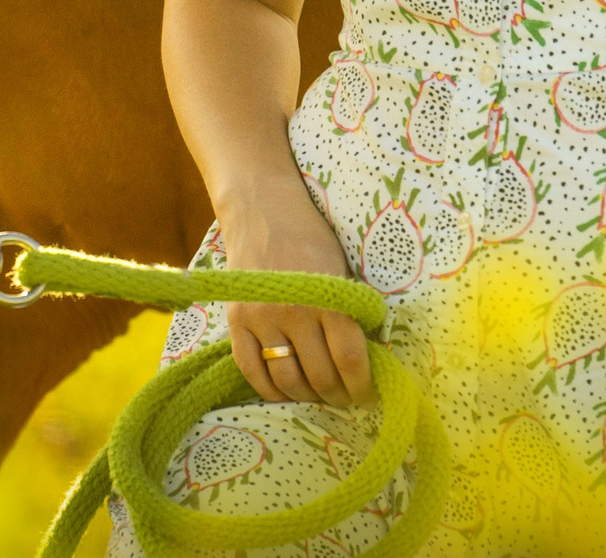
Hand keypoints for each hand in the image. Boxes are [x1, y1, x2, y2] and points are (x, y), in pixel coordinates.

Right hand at [215, 174, 375, 406]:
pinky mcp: (235, 321)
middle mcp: (294, 312)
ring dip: (307, 396)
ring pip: (287, 381)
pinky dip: (271, 390)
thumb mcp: (343, 271)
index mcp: (328, 298)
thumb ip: (351, 314)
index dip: (363, 386)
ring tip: (319, 393)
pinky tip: (286, 389)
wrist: (262, 208)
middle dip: (338, 395)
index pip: (350, 360)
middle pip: (320, 376)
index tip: (369, 395)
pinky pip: (252, 372)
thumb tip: (364, 363)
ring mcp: (260, 319)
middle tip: (346, 397)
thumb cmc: (312, 238)